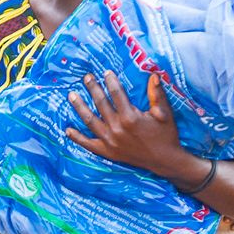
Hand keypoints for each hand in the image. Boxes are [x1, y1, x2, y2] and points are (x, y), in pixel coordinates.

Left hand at [64, 72, 193, 179]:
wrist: (165, 161)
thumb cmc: (166, 135)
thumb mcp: (164, 114)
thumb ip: (157, 94)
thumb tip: (154, 75)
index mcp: (130, 117)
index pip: (116, 94)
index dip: (110, 81)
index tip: (106, 72)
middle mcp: (117, 128)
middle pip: (101, 104)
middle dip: (93, 88)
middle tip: (86, 77)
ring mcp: (110, 141)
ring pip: (90, 121)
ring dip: (80, 107)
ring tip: (72, 95)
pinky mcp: (108, 152)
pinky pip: (88, 144)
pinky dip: (77, 137)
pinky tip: (67, 130)